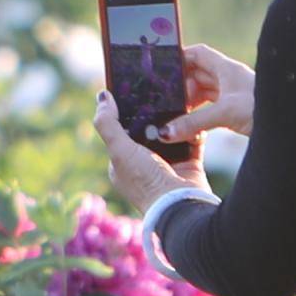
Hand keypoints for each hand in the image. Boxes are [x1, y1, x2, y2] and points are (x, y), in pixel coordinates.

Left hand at [95, 96, 203, 216]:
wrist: (179, 204)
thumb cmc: (145, 180)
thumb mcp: (120, 151)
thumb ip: (108, 124)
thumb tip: (102, 96)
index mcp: (123, 163)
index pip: (121, 132)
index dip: (127, 113)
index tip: (135, 91)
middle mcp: (144, 164)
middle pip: (148, 130)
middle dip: (155, 114)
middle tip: (161, 92)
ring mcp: (167, 164)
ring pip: (171, 134)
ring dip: (175, 120)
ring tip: (179, 101)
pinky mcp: (189, 164)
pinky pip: (192, 140)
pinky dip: (194, 130)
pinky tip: (194, 116)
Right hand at [160, 43, 254, 148]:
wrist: (292, 124)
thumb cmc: (263, 109)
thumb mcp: (225, 113)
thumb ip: (194, 122)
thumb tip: (166, 132)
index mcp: (226, 68)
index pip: (197, 54)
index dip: (180, 59)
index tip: (163, 72)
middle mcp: (229, 78)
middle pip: (197, 75)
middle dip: (181, 87)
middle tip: (167, 102)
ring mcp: (232, 94)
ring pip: (203, 93)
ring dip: (189, 103)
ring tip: (176, 116)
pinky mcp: (235, 111)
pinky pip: (211, 109)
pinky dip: (199, 116)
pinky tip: (192, 128)